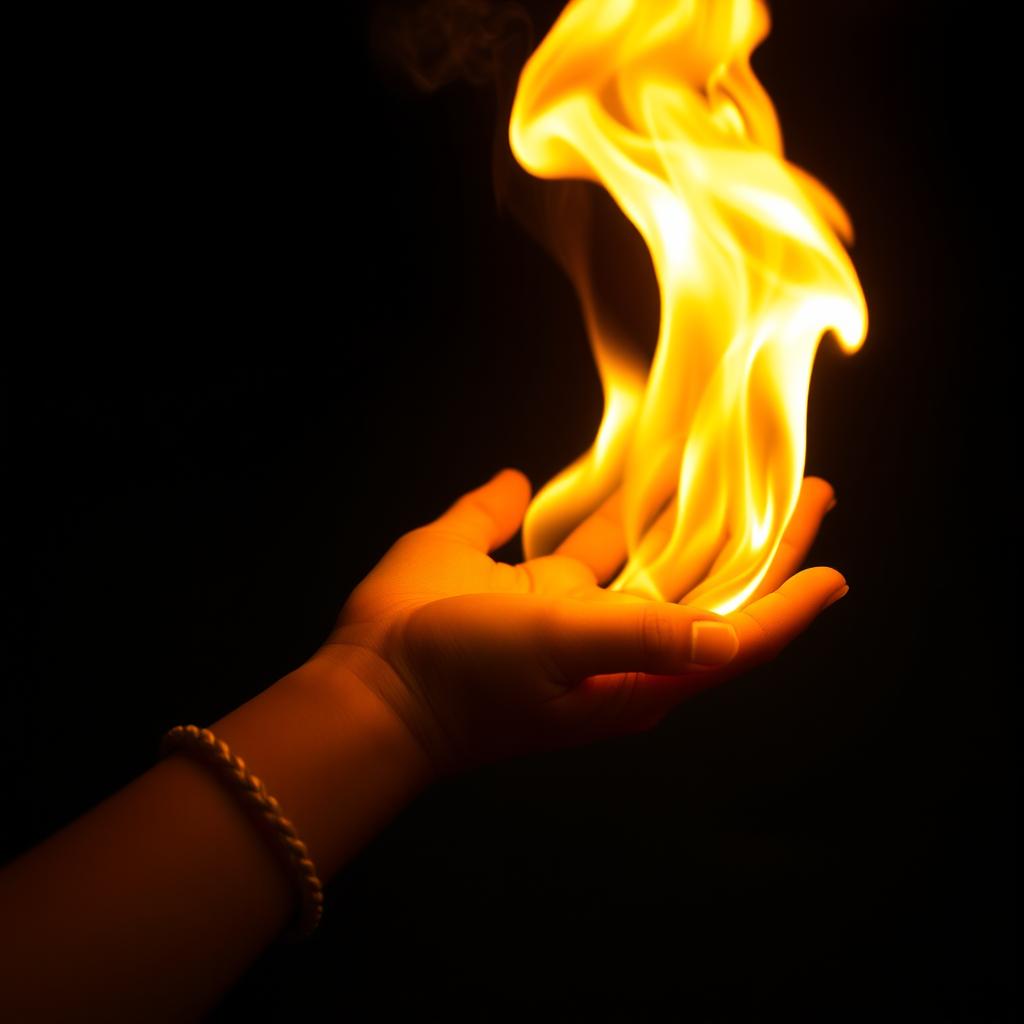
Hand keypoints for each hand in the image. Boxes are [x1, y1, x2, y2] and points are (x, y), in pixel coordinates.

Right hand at [321, 469, 845, 780]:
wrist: (375, 685)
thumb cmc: (467, 681)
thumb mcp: (560, 650)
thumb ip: (643, 636)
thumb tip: (728, 639)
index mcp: (638, 671)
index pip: (736, 633)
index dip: (789, 599)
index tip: (834, 563)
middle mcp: (618, 643)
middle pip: (711, 584)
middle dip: (759, 538)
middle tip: (805, 486)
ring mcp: (575, 614)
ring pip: (652, 551)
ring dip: (692, 509)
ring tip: (729, 464)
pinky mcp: (530, 586)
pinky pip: (585, 533)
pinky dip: (610, 500)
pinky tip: (630, 466)